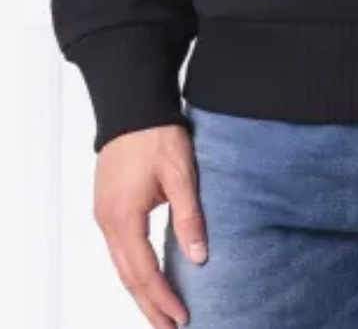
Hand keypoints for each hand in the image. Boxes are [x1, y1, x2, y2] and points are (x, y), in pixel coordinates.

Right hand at [94, 124, 206, 328]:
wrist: (133, 105)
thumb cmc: (157, 135)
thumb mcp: (181, 175)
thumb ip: (189, 217)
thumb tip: (199, 257)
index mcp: (124, 218)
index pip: (144, 272)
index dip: (163, 297)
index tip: (181, 317)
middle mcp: (108, 222)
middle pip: (128, 276)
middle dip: (149, 305)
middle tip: (169, 328)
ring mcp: (104, 214)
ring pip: (121, 264)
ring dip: (140, 290)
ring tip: (159, 311)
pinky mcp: (108, 205)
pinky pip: (119, 248)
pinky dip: (133, 268)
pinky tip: (147, 276)